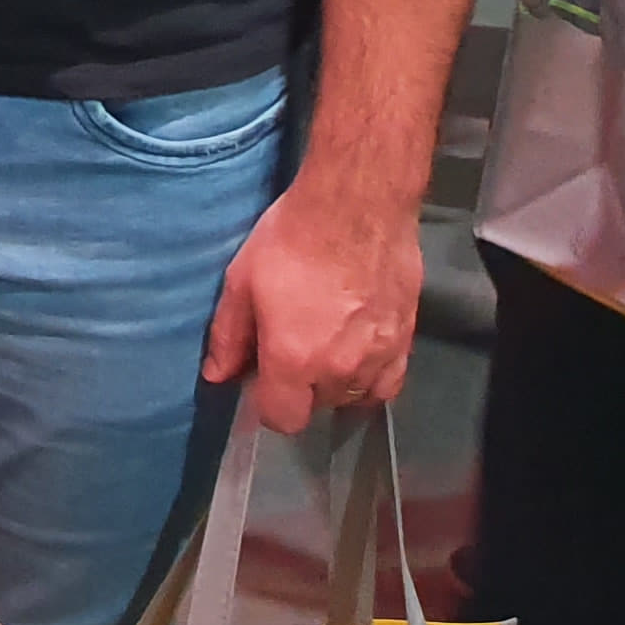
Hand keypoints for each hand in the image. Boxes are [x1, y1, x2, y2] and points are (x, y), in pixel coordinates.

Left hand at [202, 177, 417, 433]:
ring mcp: (379, 357)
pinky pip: (389, 383)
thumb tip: (216, 376)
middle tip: (291, 350)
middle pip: (317, 407)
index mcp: (295, 361)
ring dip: (335, 383)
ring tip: (323, 347)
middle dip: (300, 389)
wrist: (357, 206)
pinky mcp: (407, 340)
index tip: (261, 381)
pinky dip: (371, 378)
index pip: (283, 418)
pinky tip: (357, 355)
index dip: (267, 405)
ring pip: (354, 396)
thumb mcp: (242, 283)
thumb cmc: (291, 240)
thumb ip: (228, 337)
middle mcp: (340, 371)